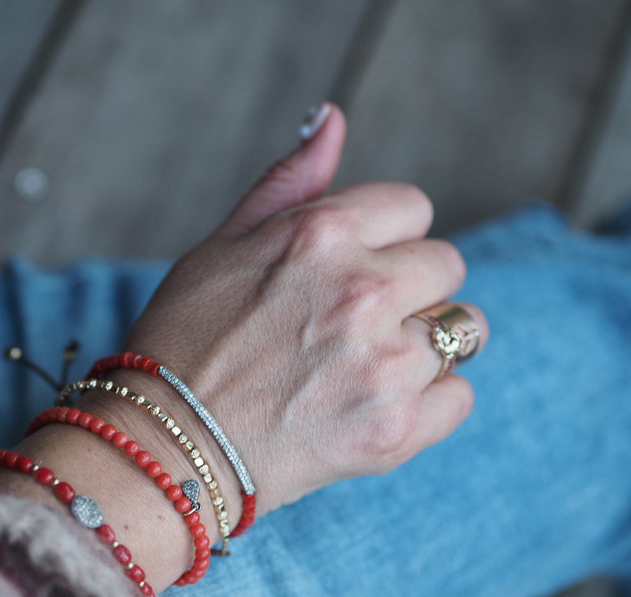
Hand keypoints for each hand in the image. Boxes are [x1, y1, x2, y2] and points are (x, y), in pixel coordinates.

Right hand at [124, 104, 488, 514]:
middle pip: (446, 266)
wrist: (167, 445)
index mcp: (321, 235)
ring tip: (368, 366)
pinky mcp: (395, 431)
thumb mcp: (222, 244)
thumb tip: (332, 117)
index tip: (354, 268)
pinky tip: (377, 405)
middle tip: (356, 323)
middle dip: (410, 286)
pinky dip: (429, 401)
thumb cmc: (186, 339)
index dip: (385, 237)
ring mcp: (383, 365)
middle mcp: (363, 292)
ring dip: (427, 342)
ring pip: (464, 330)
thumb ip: (289, 181)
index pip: (413, 207)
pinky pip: (459, 396)